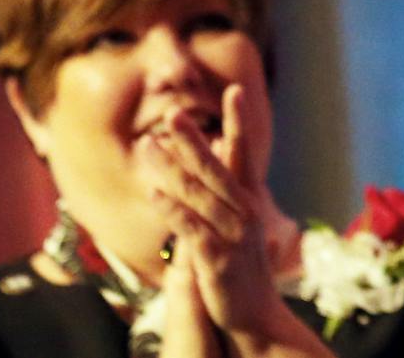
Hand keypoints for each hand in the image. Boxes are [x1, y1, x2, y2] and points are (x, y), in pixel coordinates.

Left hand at [142, 87, 326, 354]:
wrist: (256, 314)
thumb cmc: (241, 265)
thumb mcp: (238, 225)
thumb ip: (226, 192)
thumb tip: (215, 156)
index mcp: (248, 199)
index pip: (244, 152)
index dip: (238, 121)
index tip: (234, 90)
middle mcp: (243, 210)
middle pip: (215, 166)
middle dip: (192, 139)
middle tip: (173, 113)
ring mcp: (232, 233)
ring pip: (198, 193)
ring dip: (170, 167)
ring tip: (147, 145)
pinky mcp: (216, 258)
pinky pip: (191, 228)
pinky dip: (173, 209)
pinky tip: (154, 194)